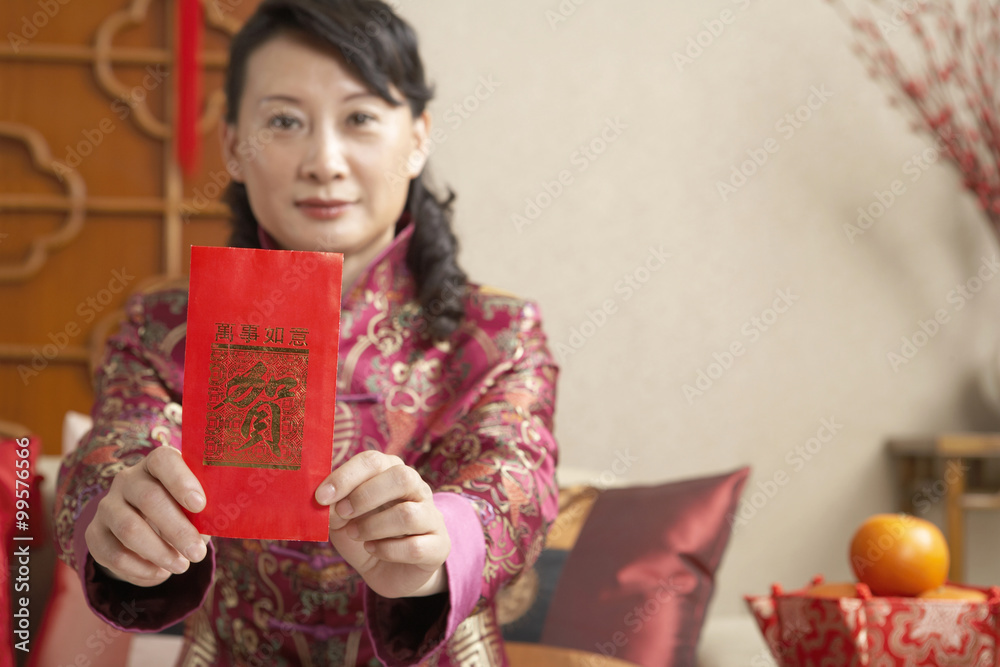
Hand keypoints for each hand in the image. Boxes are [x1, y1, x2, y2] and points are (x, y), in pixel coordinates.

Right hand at [85, 446, 209, 586]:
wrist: (146, 525)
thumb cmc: (182, 509)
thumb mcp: (195, 505)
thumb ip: (203, 510)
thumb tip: (212, 526)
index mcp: (156, 464)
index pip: (163, 460)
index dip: (181, 481)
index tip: (201, 505)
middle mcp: (127, 480)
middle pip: (149, 499)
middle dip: (177, 529)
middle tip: (198, 553)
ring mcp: (107, 505)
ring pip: (129, 529)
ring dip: (159, 552)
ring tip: (182, 566)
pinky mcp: (94, 534)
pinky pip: (113, 554)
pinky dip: (140, 569)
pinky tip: (160, 574)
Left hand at [315, 451, 449, 598]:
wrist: (388, 572)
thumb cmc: (365, 536)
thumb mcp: (342, 520)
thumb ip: (333, 508)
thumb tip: (324, 503)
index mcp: (392, 473)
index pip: (374, 461)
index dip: (346, 476)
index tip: (321, 496)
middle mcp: (418, 490)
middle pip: (402, 477)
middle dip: (365, 496)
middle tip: (343, 513)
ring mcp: (432, 517)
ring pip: (408, 514)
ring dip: (373, 526)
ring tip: (356, 534)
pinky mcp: (439, 546)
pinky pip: (415, 547)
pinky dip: (387, 551)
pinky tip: (373, 550)